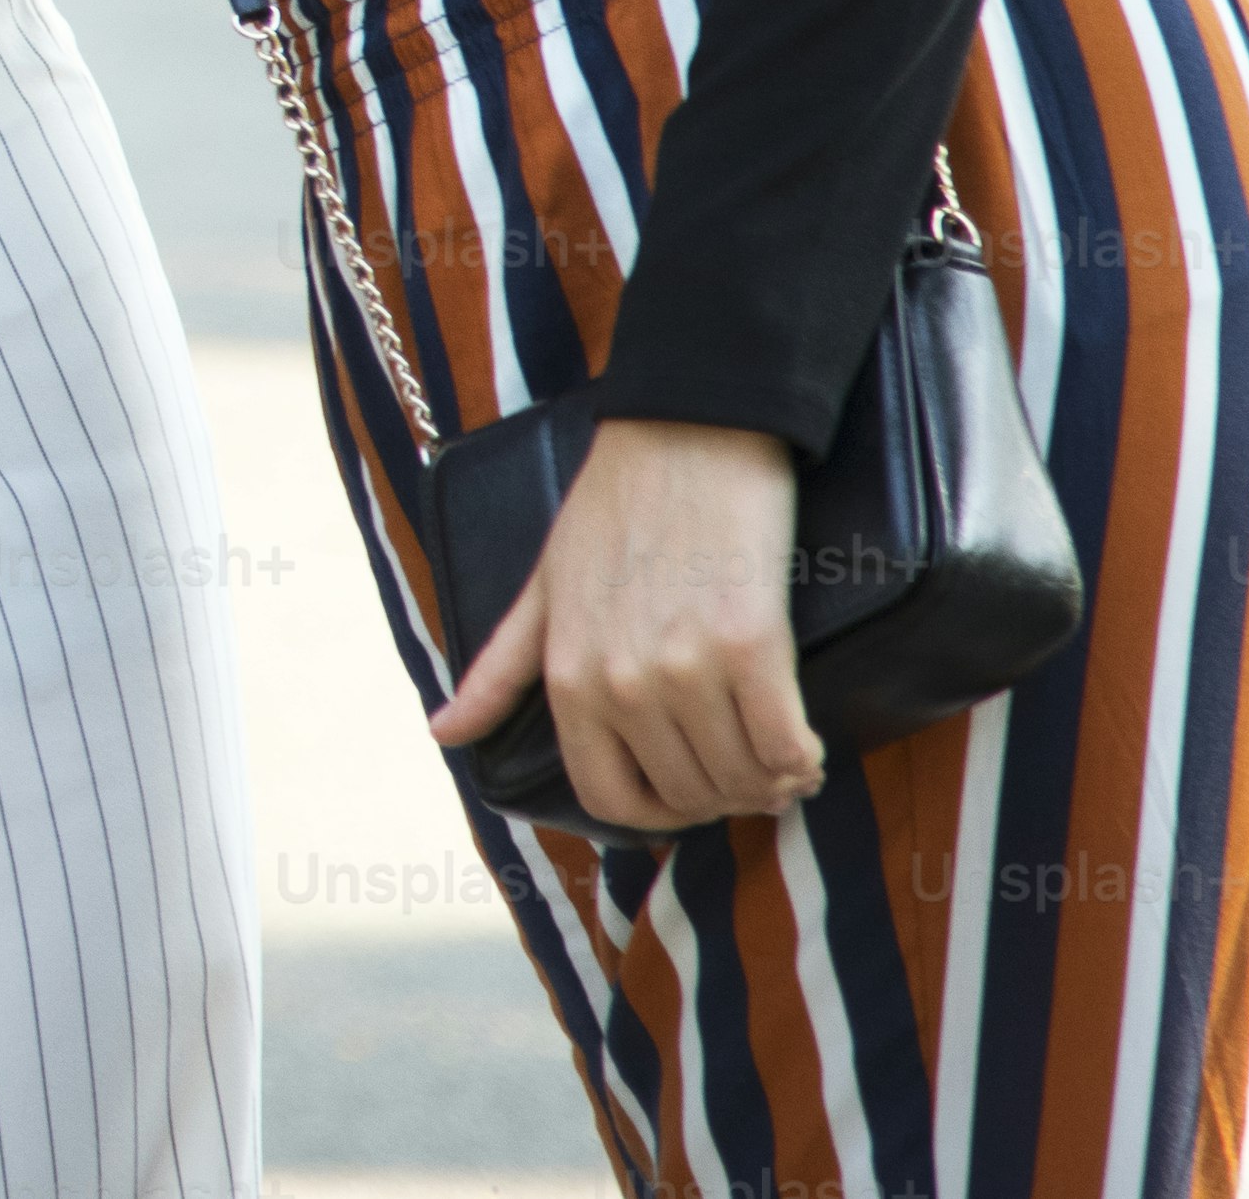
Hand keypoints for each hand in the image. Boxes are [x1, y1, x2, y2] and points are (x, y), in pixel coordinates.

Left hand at [428, 412, 826, 831]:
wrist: (685, 432)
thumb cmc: (612, 505)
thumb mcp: (540, 588)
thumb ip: (499, 670)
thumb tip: (443, 732)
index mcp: (568, 677)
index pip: (609, 798)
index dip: (658, 815)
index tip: (689, 797)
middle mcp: (620, 684)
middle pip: (688, 795)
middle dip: (724, 796)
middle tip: (747, 771)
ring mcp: (685, 667)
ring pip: (740, 779)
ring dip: (768, 784)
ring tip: (780, 760)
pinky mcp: (751, 646)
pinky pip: (784, 746)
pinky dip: (802, 760)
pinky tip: (805, 745)